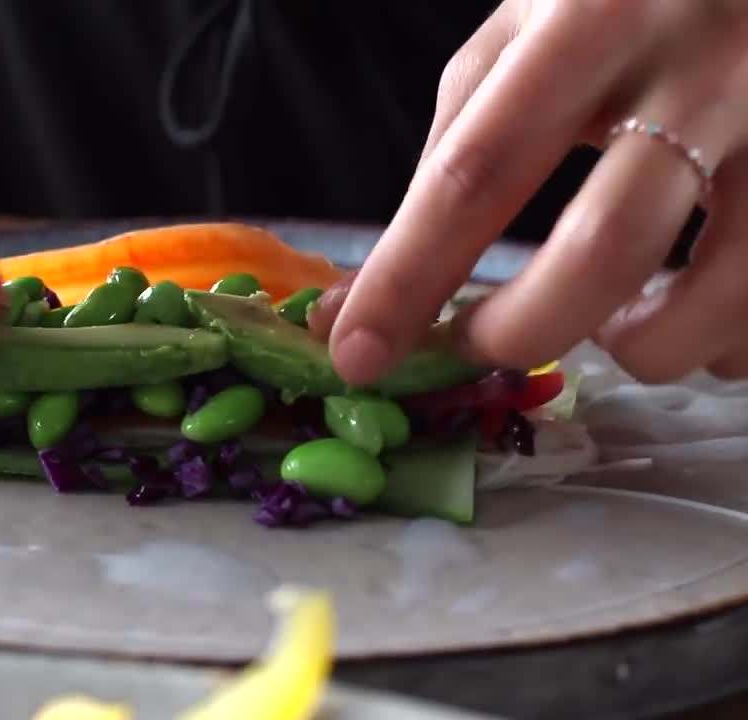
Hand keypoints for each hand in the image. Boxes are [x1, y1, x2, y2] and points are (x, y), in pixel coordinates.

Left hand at [314, 0, 747, 383]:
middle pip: (602, 248)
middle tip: (486, 344)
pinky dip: (723, 342)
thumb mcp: (530, 34)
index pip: (476, 169)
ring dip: (644, 348)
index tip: (356, 354)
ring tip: (616, 326)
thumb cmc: (629, 0)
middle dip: (524, 329)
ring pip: (715, 296)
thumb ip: (457, 149)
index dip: (408, 276)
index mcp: (590, 22)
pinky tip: (699, 308)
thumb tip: (367, 293)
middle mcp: (701, 66)